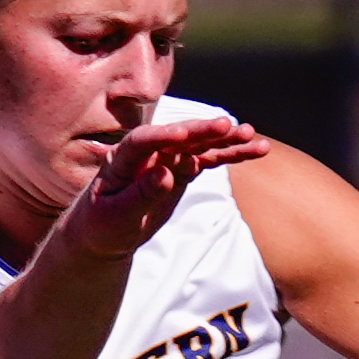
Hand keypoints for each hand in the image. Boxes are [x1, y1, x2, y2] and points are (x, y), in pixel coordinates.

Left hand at [44, 110, 272, 262]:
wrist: (103, 232)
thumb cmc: (101, 226)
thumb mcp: (114, 217)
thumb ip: (140, 195)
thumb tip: (165, 174)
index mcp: (121, 159)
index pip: (142, 141)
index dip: (163, 137)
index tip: (184, 135)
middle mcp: (147, 152)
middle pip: (178, 136)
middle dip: (203, 131)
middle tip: (228, 126)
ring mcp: (168, 158)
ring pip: (200, 145)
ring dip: (225, 140)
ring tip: (252, 136)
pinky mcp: (183, 169)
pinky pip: (210, 159)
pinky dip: (232, 155)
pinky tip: (257, 149)